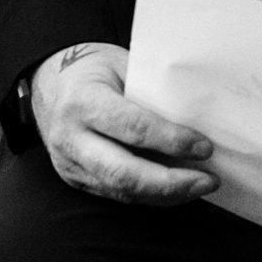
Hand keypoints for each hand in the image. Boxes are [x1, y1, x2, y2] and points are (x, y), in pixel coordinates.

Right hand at [29, 41, 217, 205]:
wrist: (54, 83)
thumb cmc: (98, 70)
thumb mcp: (124, 65)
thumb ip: (152, 91)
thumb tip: (200, 115)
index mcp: (83, 101)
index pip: (132, 127)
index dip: (170, 140)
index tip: (204, 147)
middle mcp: (71, 138)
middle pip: (123, 172)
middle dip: (170, 182)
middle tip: (208, 180)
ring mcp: (70, 164)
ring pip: (120, 190)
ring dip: (165, 195)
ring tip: (200, 187)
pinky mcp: (76, 179)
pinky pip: (116, 194)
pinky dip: (150, 196)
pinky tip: (176, 191)